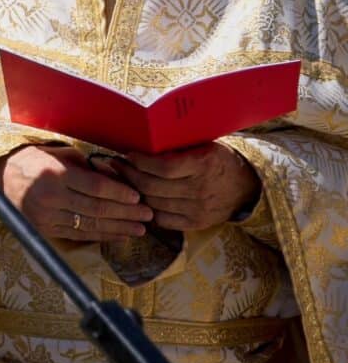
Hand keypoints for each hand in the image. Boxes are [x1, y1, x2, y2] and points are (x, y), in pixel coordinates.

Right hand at [0, 144, 151, 242]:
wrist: (0, 177)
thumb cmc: (33, 159)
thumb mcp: (58, 154)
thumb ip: (86, 166)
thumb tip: (117, 178)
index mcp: (55, 174)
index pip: (95, 187)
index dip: (119, 194)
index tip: (138, 197)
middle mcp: (50, 197)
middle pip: (96, 209)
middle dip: (126, 213)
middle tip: (148, 214)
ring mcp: (47, 216)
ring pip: (90, 225)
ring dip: (118, 228)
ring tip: (140, 229)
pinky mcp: (45, 229)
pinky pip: (79, 235)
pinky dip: (102, 236)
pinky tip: (119, 235)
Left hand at [114, 144, 261, 232]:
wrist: (246, 187)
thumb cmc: (217, 159)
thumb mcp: (203, 144)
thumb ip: (178, 145)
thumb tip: (142, 139)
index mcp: (203, 165)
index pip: (163, 167)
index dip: (140, 162)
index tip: (127, 154)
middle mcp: (201, 189)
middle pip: (153, 186)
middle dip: (129, 174)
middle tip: (116, 164)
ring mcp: (198, 209)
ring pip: (154, 203)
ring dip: (133, 191)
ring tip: (123, 179)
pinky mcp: (196, 223)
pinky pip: (162, 219)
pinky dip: (148, 209)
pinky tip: (139, 198)